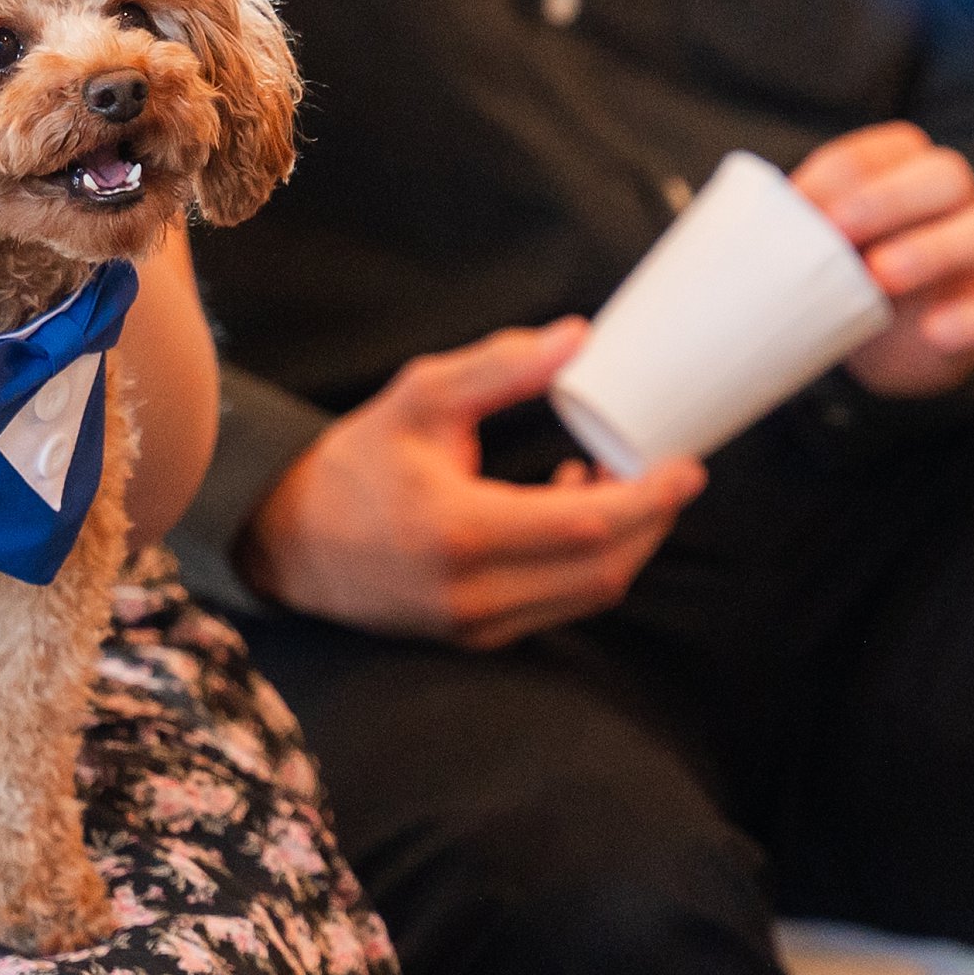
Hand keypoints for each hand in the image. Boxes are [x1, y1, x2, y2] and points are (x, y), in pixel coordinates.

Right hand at [241, 320, 706, 650]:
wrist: (287, 539)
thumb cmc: (352, 465)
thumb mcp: (419, 399)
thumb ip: (499, 369)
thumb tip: (578, 338)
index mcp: (460, 531)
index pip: (588, 525)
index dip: (650, 497)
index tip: (686, 463)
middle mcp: (471, 592)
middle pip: (604, 570)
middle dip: (651, 521)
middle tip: (669, 472)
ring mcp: (474, 624)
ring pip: (587, 595)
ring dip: (623, 545)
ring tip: (621, 484)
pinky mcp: (474, 636)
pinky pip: (556, 605)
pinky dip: (584, 565)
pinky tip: (572, 511)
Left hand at [794, 122, 973, 398]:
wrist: (880, 344)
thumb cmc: (835, 277)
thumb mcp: (808, 250)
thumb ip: (779, 235)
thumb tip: (700, 245)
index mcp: (902, 172)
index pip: (884, 150)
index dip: (842, 171)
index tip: (794, 202)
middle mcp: (948, 203)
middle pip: (946, 175)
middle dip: (891, 197)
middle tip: (837, 231)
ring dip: (935, 249)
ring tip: (880, 276)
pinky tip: (935, 331)